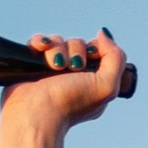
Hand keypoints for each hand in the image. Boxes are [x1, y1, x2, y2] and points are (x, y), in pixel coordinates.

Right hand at [0, 30, 127, 147]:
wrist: (36, 113)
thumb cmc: (71, 103)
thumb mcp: (107, 86)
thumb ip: (116, 58)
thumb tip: (103, 34)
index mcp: (91, 81)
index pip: (96, 51)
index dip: (94, 49)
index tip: (91, 58)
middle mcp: (71, 75)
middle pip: (77, 44)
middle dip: (76, 51)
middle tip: (73, 69)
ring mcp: (51, 70)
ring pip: (57, 41)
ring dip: (57, 49)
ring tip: (55, 67)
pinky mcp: (31, 64)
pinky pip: (38, 42)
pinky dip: (40, 41)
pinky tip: (41, 49)